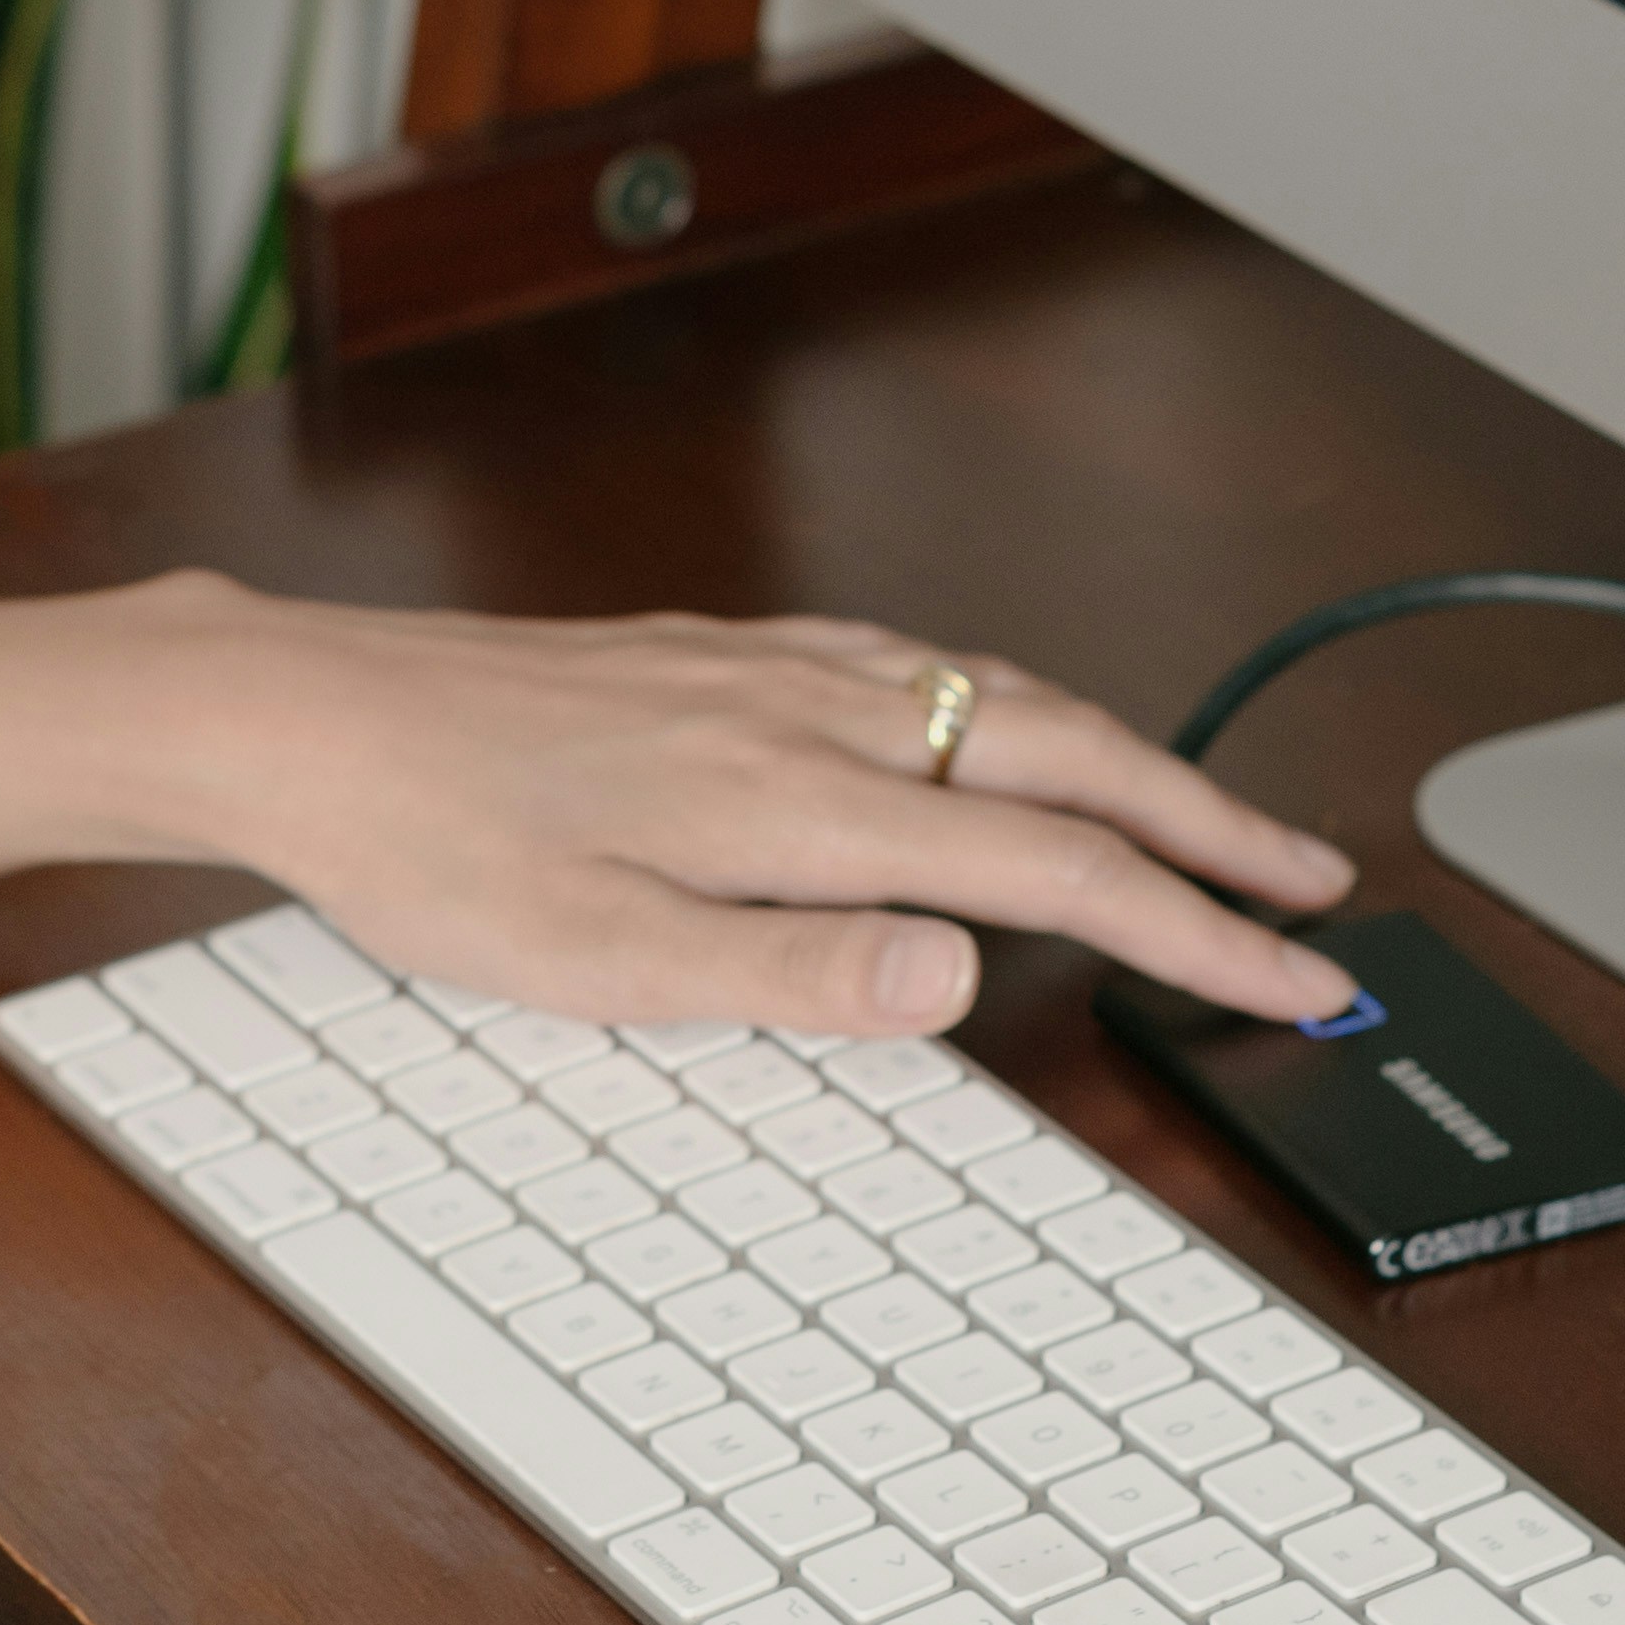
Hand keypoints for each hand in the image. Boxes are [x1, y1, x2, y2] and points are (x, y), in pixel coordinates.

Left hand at [136, 576, 1359, 1037]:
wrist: (305, 715)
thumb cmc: (428, 850)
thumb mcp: (597, 963)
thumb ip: (791, 974)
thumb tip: (964, 976)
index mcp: (800, 806)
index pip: (1056, 875)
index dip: (1196, 930)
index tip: (1302, 974)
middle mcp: (809, 714)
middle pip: (1068, 758)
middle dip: (1211, 825)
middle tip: (1319, 884)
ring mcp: (768, 667)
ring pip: (1006, 694)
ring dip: (1129, 754)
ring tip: (1205, 811)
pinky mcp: (719, 647)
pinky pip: (920, 658)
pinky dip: (1015, 695)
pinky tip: (1005, 715)